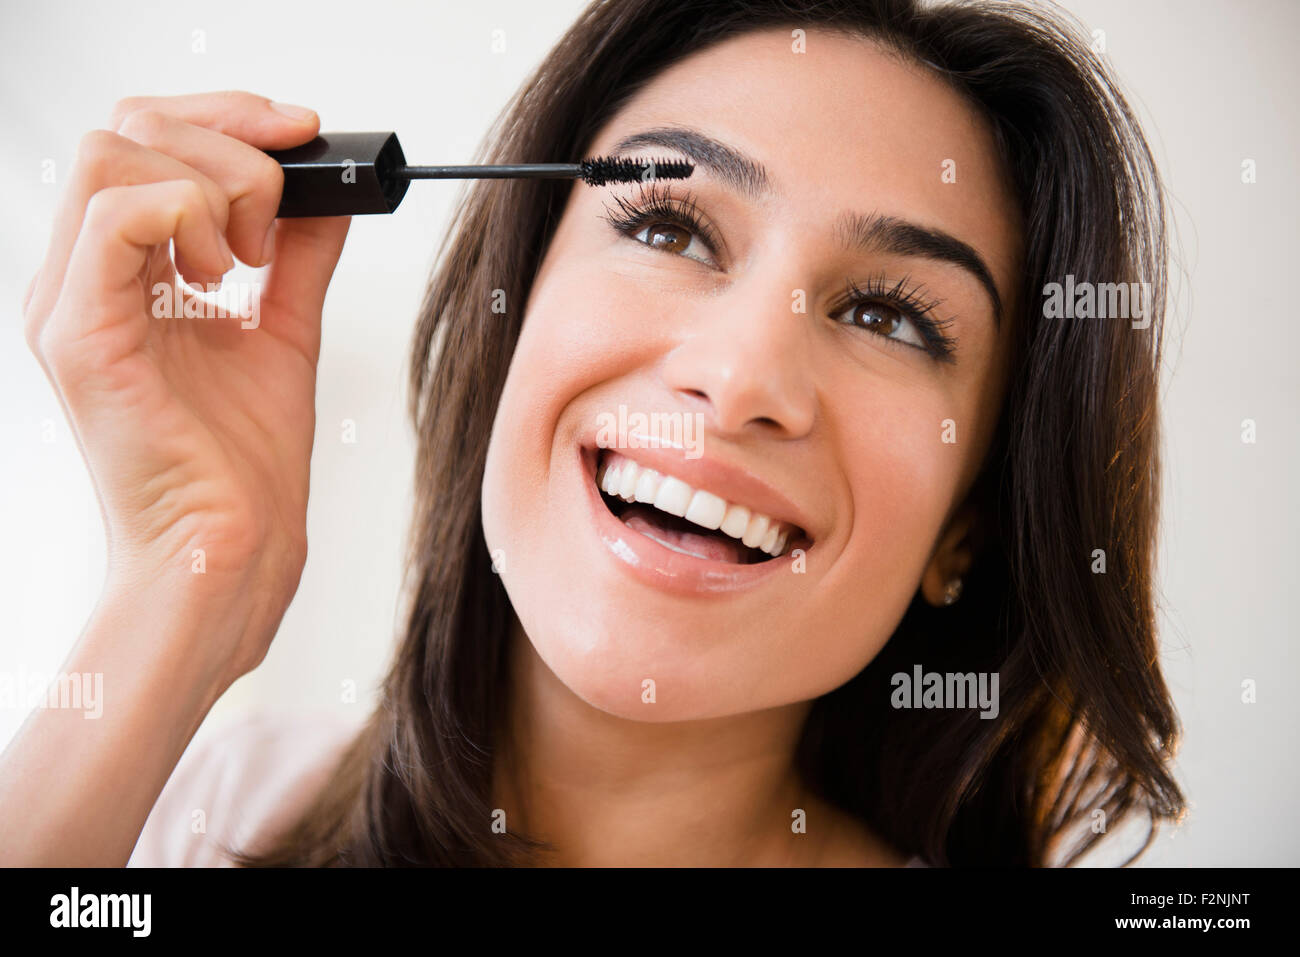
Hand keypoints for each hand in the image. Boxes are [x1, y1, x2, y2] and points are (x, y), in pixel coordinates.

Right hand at [23, 91, 350, 688]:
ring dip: (211, 184)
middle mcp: (83, 281)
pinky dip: (187, 216)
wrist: (235, 549)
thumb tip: (326, 193)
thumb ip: (296, 257)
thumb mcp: (282, 330)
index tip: (301, 132)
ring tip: (248, 258)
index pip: (142, 142)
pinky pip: (114, 216)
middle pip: (124, 128)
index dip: (225, 118)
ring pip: (112, 155)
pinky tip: (225, 273)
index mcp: (122, 276)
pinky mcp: (82, 336)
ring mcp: (70, 305)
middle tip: (278, 214)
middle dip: (226, 140)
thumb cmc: (244, 466)